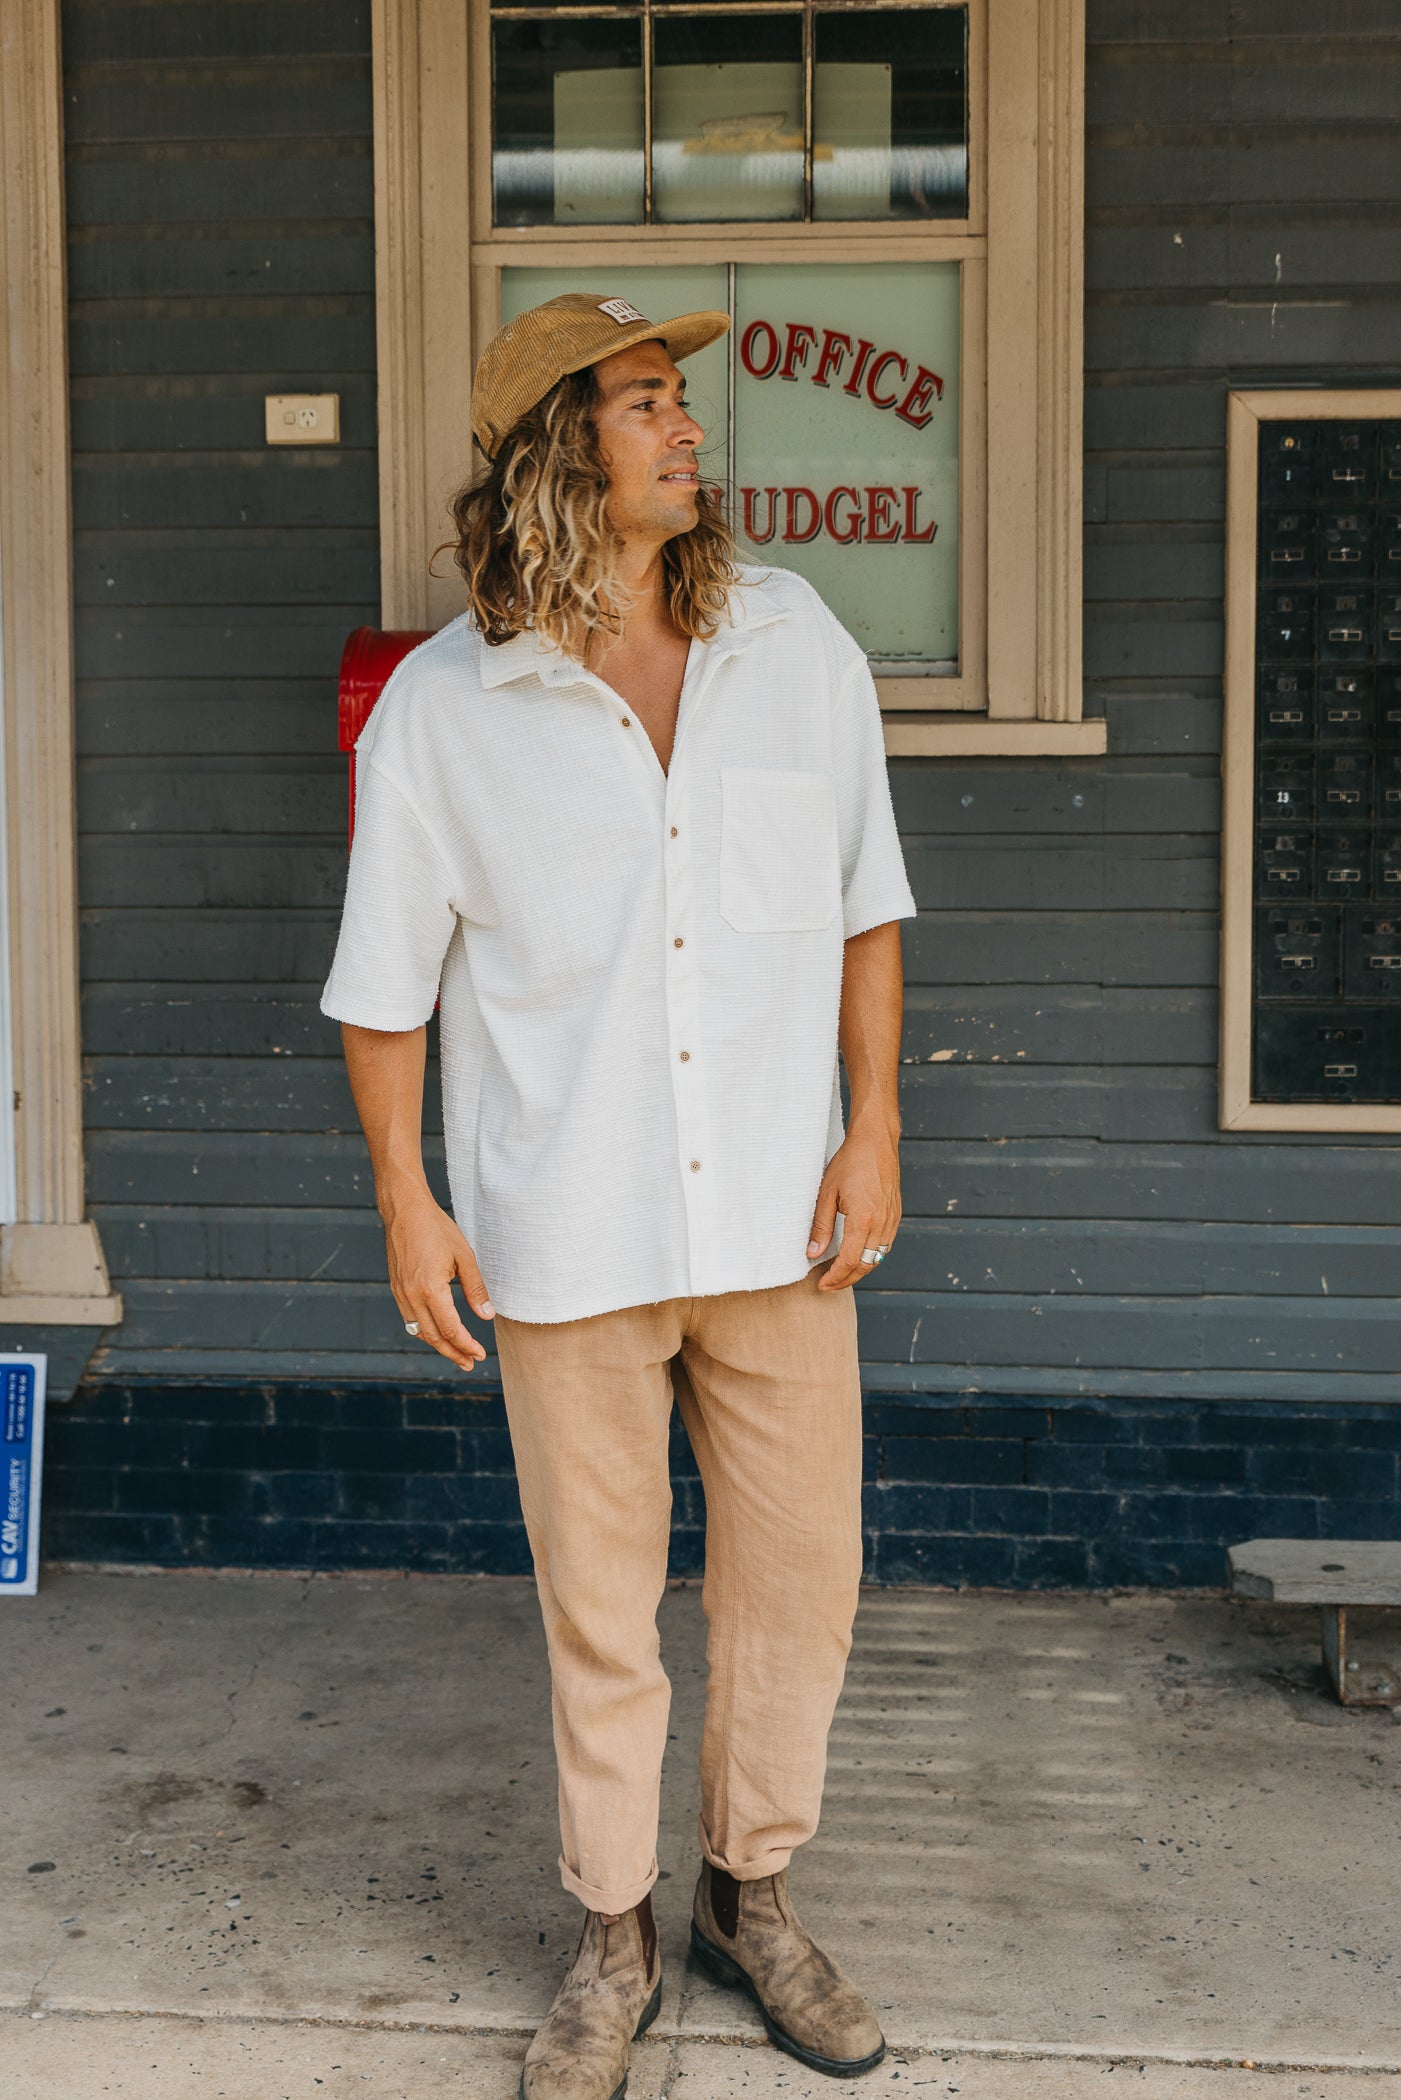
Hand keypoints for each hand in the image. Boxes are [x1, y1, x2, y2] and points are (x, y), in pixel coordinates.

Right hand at [380, 1180, 493, 1373]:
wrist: (404, 1210)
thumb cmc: (436, 1229)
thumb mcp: (464, 1256)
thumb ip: (476, 1289)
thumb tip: (487, 1316)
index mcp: (431, 1290)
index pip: (451, 1330)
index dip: (466, 1345)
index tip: (480, 1355)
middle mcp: (412, 1296)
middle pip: (434, 1337)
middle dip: (453, 1353)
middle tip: (470, 1363)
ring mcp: (401, 1294)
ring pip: (419, 1332)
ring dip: (439, 1346)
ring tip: (456, 1354)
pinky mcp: (396, 1289)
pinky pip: (410, 1319)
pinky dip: (425, 1331)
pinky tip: (438, 1332)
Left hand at [806, 1115, 900, 1292]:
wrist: (875, 1141)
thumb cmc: (850, 1162)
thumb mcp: (826, 1193)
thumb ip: (820, 1226)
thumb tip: (813, 1254)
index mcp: (863, 1219)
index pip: (849, 1261)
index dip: (835, 1278)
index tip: (821, 1284)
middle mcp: (881, 1223)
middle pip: (866, 1265)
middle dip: (846, 1280)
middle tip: (829, 1286)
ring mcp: (892, 1219)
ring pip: (878, 1257)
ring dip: (859, 1270)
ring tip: (840, 1275)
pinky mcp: (896, 1214)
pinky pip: (885, 1245)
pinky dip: (871, 1256)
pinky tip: (857, 1255)